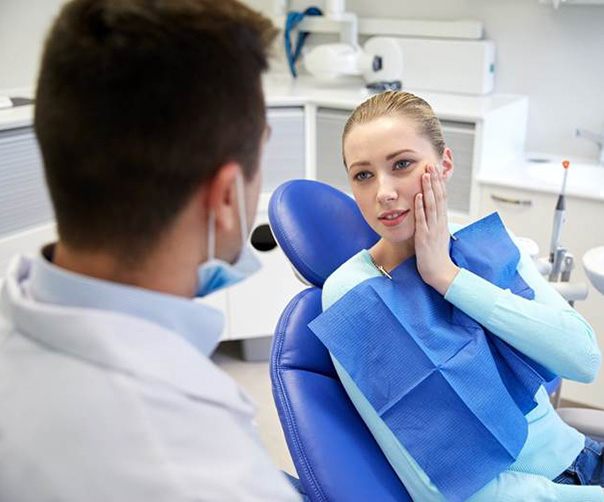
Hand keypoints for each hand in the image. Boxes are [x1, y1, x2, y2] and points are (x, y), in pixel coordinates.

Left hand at [414, 164, 459, 294]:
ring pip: (432, 205)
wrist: (440, 273)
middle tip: (431, 165)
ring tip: (425, 175)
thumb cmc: (437, 256)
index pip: (442, 198)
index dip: (439, 183)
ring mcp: (433, 229)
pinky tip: (417, 196)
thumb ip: (435, 223)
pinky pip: (422, 220)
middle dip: (434, 181)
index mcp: (442, 222)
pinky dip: (420, 207)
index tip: (436, 170)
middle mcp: (439, 223)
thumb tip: (433, 212)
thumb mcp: (437, 235)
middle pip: (439, 197)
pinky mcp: (424, 238)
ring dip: (428, 189)